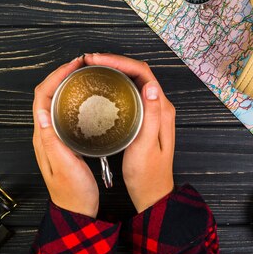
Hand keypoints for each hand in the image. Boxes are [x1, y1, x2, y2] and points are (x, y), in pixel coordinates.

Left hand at [32, 56, 98, 217]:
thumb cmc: (73, 192)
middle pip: (47, 94)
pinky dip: (72, 98)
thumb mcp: (64, 165)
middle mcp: (45, 134)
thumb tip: (42, 112)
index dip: (56, 77)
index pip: (42, 97)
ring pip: (54, 101)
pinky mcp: (63, 140)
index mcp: (43, 137)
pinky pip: (63, 111)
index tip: (73, 66)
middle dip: (61, 75)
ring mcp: (53, 136)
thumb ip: (52, 139)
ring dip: (65, 84)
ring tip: (82, 73)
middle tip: (80, 64)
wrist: (77, 211)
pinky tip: (85, 97)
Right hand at [84, 53, 174, 212]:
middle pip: (138, 72)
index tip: (97, 60)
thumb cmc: (147, 174)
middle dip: (114, 61)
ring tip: (92, 68)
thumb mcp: (146, 146)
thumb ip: (152, 116)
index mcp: (162, 109)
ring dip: (114, 70)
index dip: (119, 61)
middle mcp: (160, 105)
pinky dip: (115, 83)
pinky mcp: (144, 117)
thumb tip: (150, 86)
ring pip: (133, 80)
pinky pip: (130, 92)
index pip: (142, 72)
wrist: (152, 193)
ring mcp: (152, 110)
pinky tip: (101, 86)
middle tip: (89, 61)